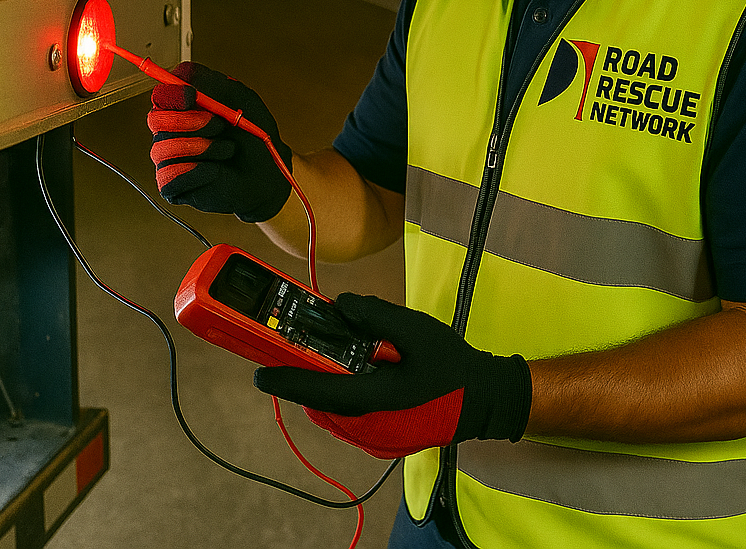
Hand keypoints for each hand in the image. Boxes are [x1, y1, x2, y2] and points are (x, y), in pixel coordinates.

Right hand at [147, 62, 291, 222]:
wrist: (268, 175)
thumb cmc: (255, 138)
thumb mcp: (242, 101)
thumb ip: (214, 83)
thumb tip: (183, 73)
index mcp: (186, 108)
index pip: (162, 94)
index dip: (172, 93)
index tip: (192, 95)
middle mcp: (172, 131)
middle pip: (156, 118)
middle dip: (190, 121)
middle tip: (219, 125)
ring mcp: (170, 158)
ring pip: (163, 148)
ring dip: (204, 147)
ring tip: (227, 150)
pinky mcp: (172, 185)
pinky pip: (171, 175)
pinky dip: (201, 171)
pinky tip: (217, 171)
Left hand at [253, 294, 531, 459]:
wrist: (485, 400)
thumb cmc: (452, 365)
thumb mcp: (418, 330)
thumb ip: (377, 316)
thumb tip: (340, 305)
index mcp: (377, 400)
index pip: (321, 391)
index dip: (288, 381)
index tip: (260, 373)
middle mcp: (370, 426)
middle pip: (324, 403)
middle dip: (309, 377)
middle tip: (300, 350)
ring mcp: (376, 439)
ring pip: (335, 412)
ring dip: (328, 386)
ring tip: (334, 356)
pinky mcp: (383, 440)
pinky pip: (351, 418)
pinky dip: (345, 396)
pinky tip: (361, 374)